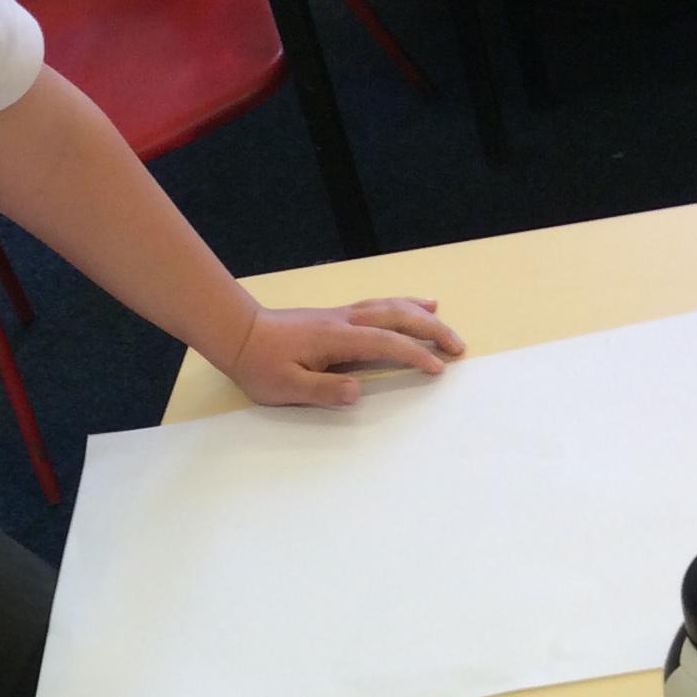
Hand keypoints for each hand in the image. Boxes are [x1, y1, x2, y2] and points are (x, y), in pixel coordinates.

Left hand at [222, 297, 463, 408]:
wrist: (238, 333)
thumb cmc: (259, 364)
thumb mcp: (285, 387)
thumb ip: (321, 390)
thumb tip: (356, 392)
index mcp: (336, 339)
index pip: (385, 342)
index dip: (414, 354)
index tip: (437, 368)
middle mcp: (344, 321)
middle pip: (397, 317)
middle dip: (431, 330)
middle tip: (458, 346)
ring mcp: (341, 315)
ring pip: (389, 306)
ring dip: (420, 312)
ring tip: (444, 319)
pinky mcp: (336, 317)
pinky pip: (378, 306)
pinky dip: (400, 305)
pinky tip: (411, 305)